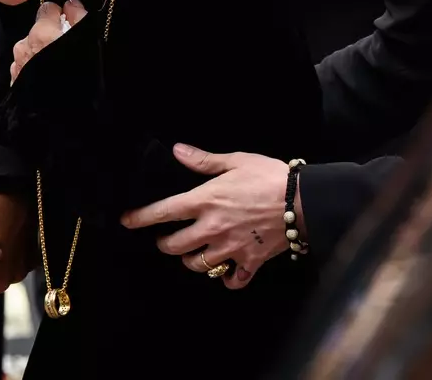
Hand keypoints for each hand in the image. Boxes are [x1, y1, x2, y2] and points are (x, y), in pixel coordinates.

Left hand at [11, 0, 85, 82]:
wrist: (58, 117)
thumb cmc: (78, 76)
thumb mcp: (86, 42)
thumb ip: (79, 17)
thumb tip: (70, 3)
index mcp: (41, 32)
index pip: (47, 9)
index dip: (59, 15)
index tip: (67, 25)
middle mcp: (24, 45)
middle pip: (37, 30)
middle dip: (49, 36)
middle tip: (64, 51)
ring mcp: (17, 64)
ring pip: (30, 49)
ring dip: (40, 53)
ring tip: (55, 69)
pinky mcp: (14, 81)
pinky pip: (25, 66)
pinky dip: (33, 69)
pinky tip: (45, 80)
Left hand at [121, 144, 294, 289]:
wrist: (304, 200)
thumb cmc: (269, 176)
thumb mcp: (235, 161)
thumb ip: (204, 161)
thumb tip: (177, 151)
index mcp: (205, 201)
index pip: (163, 212)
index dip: (141, 217)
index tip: (127, 221)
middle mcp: (212, 228)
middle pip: (175, 246)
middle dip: (165, 244)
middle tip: (166, 239)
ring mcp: (231, 248)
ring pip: (198, 264)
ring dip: (191, 260)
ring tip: (192, 253)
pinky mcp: (250, 261)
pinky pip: (232, 280)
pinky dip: (226, 278)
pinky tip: (226, 272)